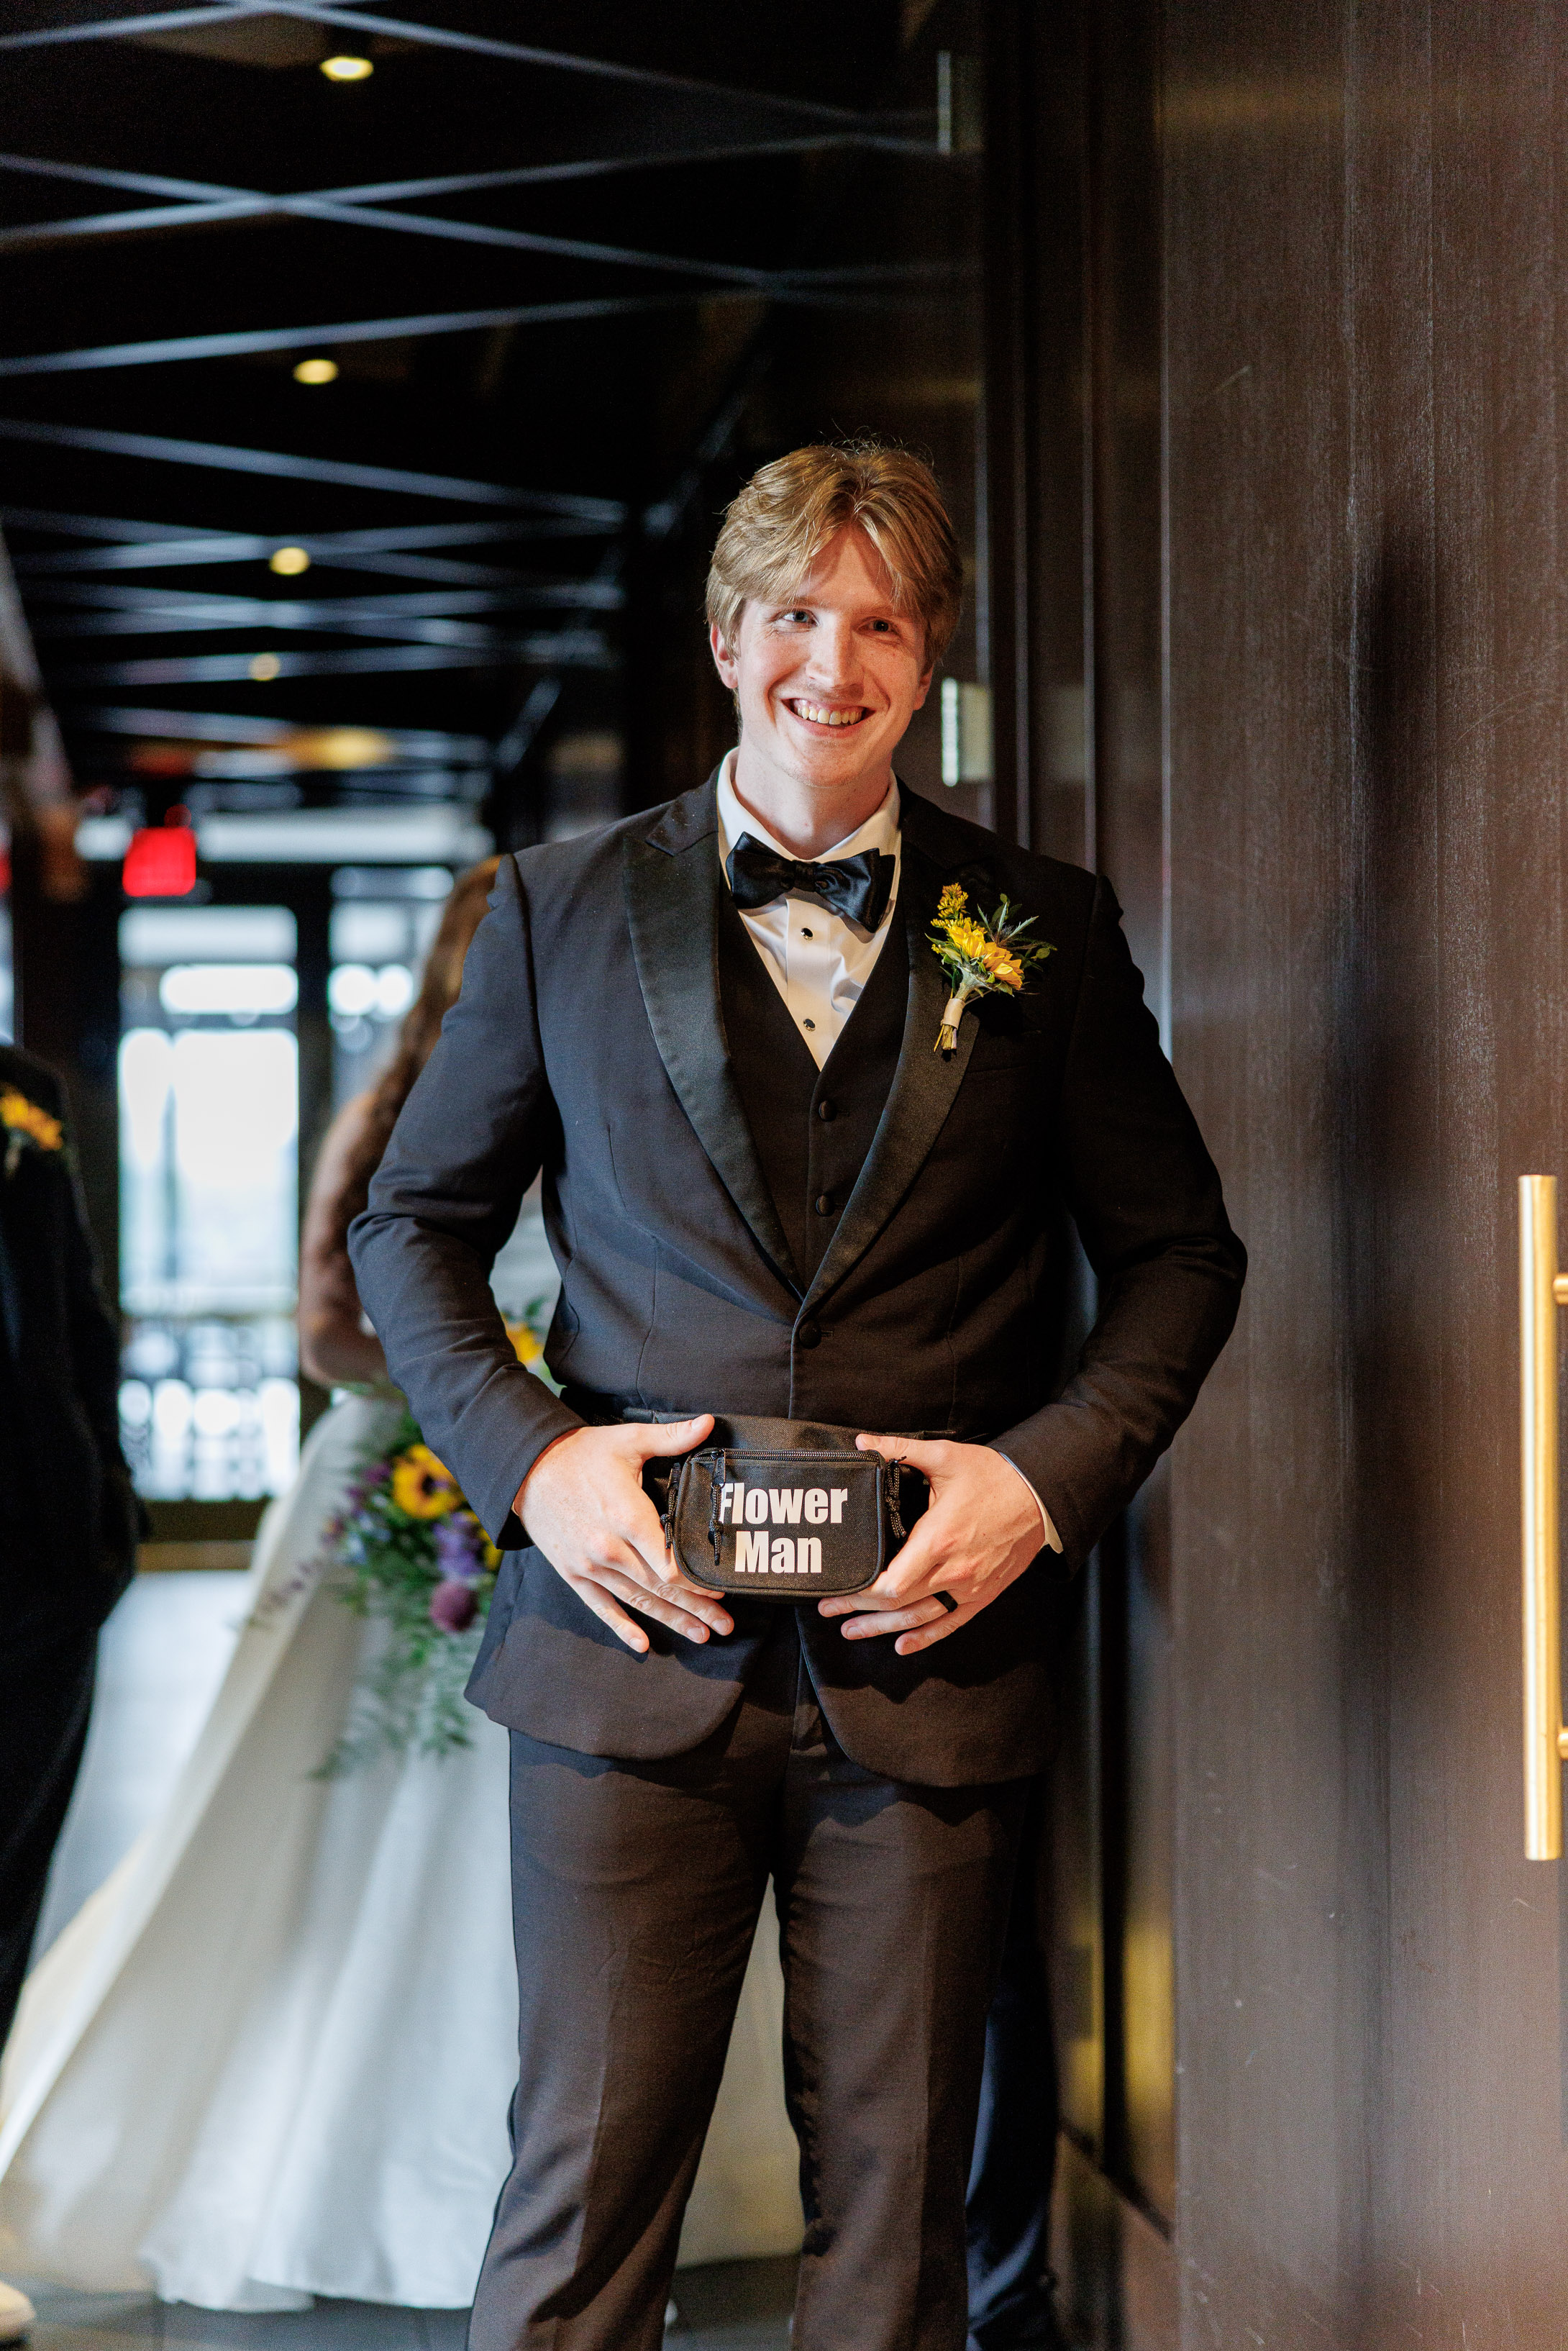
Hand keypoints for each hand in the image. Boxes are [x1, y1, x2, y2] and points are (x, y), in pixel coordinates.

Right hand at [514, 1414, 732, 1656]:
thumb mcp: (627, 1441)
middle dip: (697, 1609)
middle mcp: (609, 1548)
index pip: (670, 1563)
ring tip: (702, 1635)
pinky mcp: (573, 1574)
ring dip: (671, 1620)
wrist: (526, 1469)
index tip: (722, 1590)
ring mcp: (590, 1565)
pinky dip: (622, 1628)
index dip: (699, 1582)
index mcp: (627, 1516)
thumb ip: (671, 1437)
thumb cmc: (581, 1454)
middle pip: (661, 1588)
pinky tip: (642, 1645)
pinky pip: (601, 1607)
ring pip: (638, 1601)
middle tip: (726, 1627)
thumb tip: (709, 1423)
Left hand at [818, 1436, 1044, 1655]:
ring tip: (852, 1631)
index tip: (836, 1589)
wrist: (1039, 1496)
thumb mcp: (945, 1456)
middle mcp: (952, 1571)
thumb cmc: (993, 1476)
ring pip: (919, 1619)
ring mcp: (969, 1587)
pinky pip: (950, 1624)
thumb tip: (862, 1440)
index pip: (891, 1584)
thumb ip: (899, 1449)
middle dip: (859, 1610)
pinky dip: (925, 1637)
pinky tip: (902, 1645)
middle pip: (898, 1605)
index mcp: (937, 1539)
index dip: (860, 1593)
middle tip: (829, 1610)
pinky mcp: (983, 1594)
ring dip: (883, 1629)